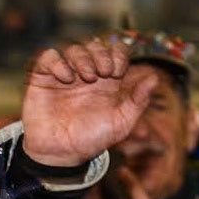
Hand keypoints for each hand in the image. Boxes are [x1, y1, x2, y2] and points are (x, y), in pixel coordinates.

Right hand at [20, 41, 159, 168]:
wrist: (61, 153)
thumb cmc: (91, 140)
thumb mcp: (121, 124)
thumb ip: (138, 102)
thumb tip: (154, 78)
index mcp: (108, 82)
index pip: (116, 52)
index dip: (118, 54)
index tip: (118, 71)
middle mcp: (87, 74)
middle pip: (95, 46)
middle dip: (102, 53)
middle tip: (105, 72)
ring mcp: (65, 74)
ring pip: (74, 48)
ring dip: (83, 58)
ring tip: (87, 77)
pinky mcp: (43, 77)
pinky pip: (49, 56)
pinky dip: (58, 62)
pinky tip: (66, 78)